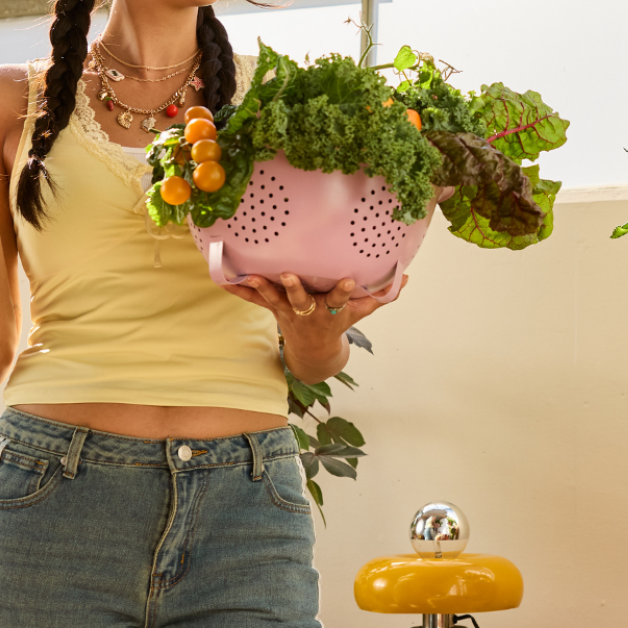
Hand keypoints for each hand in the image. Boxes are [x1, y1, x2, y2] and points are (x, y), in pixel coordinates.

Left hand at [222, 272, 409, 377]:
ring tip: (250, 276)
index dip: (343, 291)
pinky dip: (238, 290)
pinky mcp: (273, 309)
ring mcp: (288, 311)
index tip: (345, 281)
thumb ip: (380, 295)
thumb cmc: (338, 324)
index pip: (340, 300)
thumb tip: (405, 276)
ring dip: (261, 288)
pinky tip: (222, 278)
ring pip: (273, 299)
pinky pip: (253, 300)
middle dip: (295, 289)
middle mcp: (308, 312)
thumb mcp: (360, 313)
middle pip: (301, 300)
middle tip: (288, 275)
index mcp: (330, 311)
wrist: (314, 352)